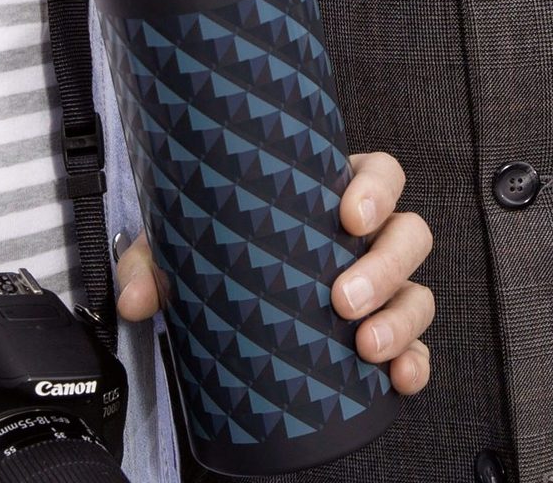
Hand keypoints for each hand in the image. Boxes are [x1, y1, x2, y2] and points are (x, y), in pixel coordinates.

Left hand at [114, 150, 433, 394]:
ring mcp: (384, 286)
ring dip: (400, 318)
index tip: (349, 214)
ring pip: (418, 290)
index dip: (376, 189)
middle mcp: (368, 237)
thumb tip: (134, 299)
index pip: (379, 174)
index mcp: (331, 192)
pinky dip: (414, 363)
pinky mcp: (388, 334)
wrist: (233, 305)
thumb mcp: (187, 245)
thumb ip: (153, 263)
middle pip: (409, 233)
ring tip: (364, 345)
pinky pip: (417, 347)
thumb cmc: (225, 249)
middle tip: (342, 297)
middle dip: (384, 265)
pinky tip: (398, 379)